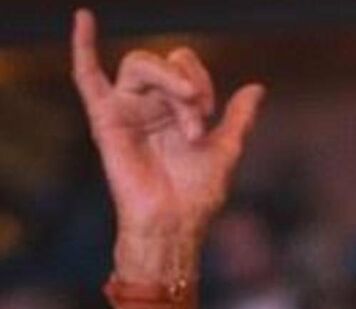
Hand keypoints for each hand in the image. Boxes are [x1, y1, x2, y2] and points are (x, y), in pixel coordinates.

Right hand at [71, 8, 263, 241]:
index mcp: (175, 109)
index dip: (201, 81)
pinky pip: (86, 76)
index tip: (210, 114)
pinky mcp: (106, 120)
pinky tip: (83, 19)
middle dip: (188, 85)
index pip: (185, 66)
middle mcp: (149, 105)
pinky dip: (81, 46)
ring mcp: (126, 109)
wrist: (176, 224)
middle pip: (164, 63)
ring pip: (140, 65)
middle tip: (200, 118)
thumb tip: (256, 88)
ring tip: (190, 121)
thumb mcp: (226, 150)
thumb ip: (238, 119)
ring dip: (168, 82)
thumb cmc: (197, 196)